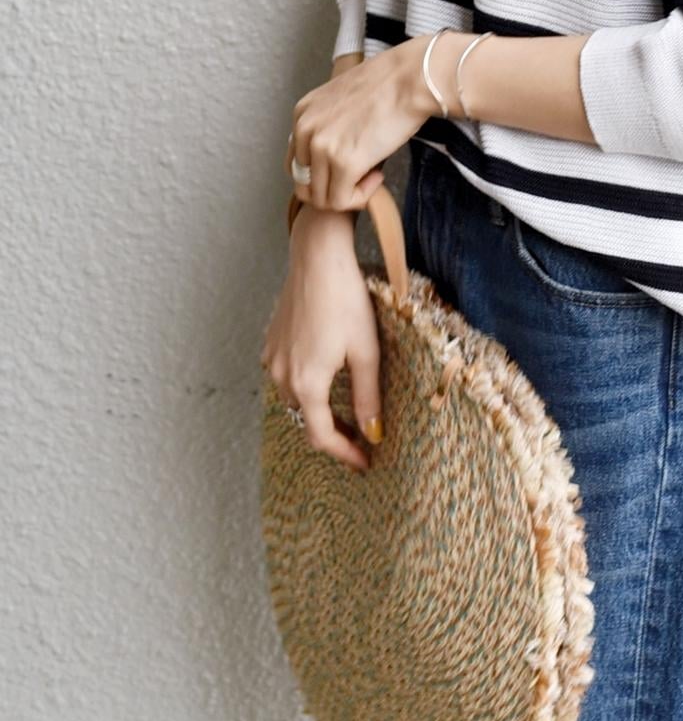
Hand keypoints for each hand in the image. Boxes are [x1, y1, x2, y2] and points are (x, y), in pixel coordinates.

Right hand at [260, 211, 381, 471]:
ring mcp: (272, 358)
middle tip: (361, 437)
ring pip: (294, 399)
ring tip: (344, 410)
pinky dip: (304, 386)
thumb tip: (373, 433)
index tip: (365, 462)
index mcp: (307, 384)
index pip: (321, 437)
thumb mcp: (366, 351)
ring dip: (317, 409)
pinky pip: (284, 376)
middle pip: (307, 420)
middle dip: (333, 433)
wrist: (318, 259)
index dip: (344, 454)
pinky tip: (323, 375)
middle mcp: (281, 376)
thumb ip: (368, 397)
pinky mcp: (271, 341)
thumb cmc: (347, 301)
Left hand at [285, 41, 433, 212]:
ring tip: (372, 174)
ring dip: (347, 194)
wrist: (411, 78)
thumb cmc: (389, 84)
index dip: (323, 172)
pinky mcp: (344, 163)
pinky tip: (378, 176)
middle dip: (331, 188)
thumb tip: (335, 153)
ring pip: (321, 198)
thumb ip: (329, 123)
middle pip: (304, 184)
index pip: (297, 162)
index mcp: (302, 113)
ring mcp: (322, 148)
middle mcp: (305, 131)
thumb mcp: (343, 97)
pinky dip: (361, 197)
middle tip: (359, 177)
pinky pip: (342, 201)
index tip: (348, 165)